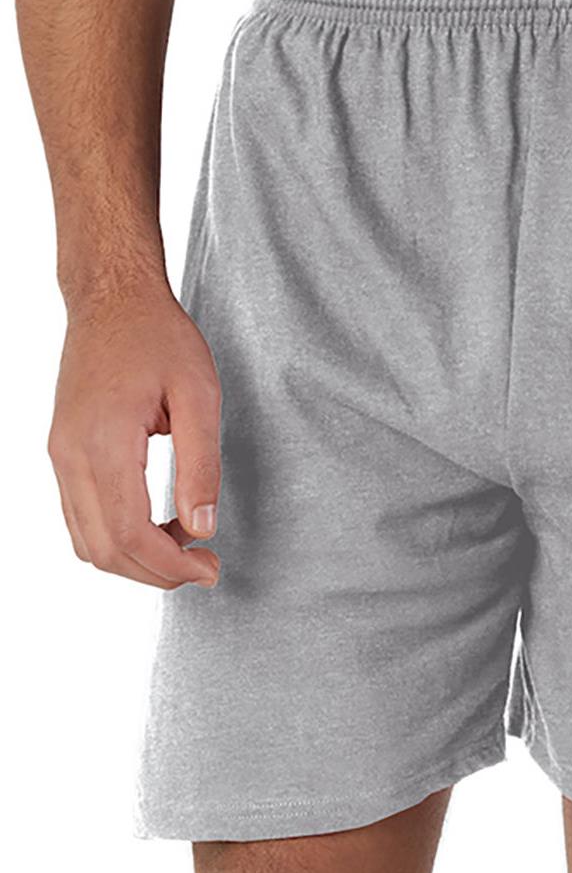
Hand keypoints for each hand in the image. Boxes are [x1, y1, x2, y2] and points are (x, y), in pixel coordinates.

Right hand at [48, 280, 221, 589]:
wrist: (111, 300)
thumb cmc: (158, 337)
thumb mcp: (199, 395)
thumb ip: (202, 465)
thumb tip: (202, 528)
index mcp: (104, 441)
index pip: (130, 533)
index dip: (171, 565)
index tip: (210, 568)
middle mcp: (70, 455)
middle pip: (104, 549)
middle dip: (157, 573)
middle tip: (206, 566)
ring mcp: (59, 456)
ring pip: (87, 542)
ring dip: (137, 559)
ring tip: (186, 545)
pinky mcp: (62, 454)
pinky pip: (81, 519)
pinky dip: (118, 537)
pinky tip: (159, 524)